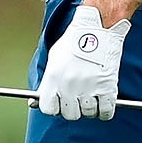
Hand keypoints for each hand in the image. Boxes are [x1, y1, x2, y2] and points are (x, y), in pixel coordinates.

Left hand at [37, 5, 130, 120]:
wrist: (98, 28)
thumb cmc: (75, 41)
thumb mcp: (54, 58)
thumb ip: (45, 83)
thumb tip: (34, 103)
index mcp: (53, 78)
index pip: (48, 109)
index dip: (55, 107)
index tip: (60, 103)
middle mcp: (69, 85)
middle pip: (70, 114)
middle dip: (74, 108)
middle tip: (79, 98)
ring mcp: (89, 88)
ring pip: (88, 113)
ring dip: (91, 108)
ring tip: (92, 95)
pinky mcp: (107, 88)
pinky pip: (106, 112)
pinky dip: (105, 110)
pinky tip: (104, 102)